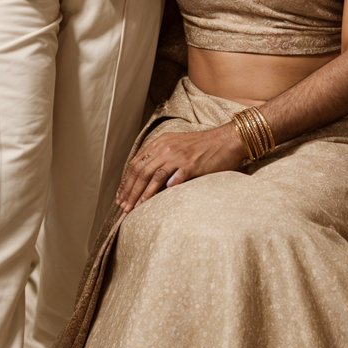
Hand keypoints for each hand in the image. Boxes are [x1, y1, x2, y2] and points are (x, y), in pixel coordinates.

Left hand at [116, 123, 243, 212]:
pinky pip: (170, 179)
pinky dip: (159, 190)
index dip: (126, 181)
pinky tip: (152, 202)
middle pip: (140, 170)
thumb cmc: (204, 146)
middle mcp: (165, 147)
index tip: (120, 196)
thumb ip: (163, 158)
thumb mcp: (178, 146)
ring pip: (151, 175)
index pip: (136, 163)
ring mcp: (177, 156)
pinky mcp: (190, 165)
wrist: (227, 140)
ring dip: (140, 193)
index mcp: (160, 142)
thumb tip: (147, 177)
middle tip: (122, 206)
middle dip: (129, 190)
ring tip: (133, 207)